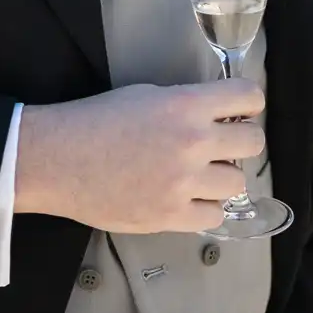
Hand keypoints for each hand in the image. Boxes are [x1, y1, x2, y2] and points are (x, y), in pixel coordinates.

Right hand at [12, 79, 265, 233]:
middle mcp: (193, 143)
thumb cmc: (95, 119)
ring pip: (238, 183)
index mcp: (185, 105)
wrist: (58, 160)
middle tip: (220, 145)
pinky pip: (215, 216)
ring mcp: (185, 183)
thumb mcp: (144, 96)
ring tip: (198, 175)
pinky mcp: (173, 216)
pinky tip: (187, 198)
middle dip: (240, 140)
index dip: (249, 103)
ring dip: (221, 177)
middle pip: (254, 142)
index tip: (240, 110)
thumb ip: (184, 106)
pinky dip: (205, 207)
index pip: (248, 97)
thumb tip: (216, 117)